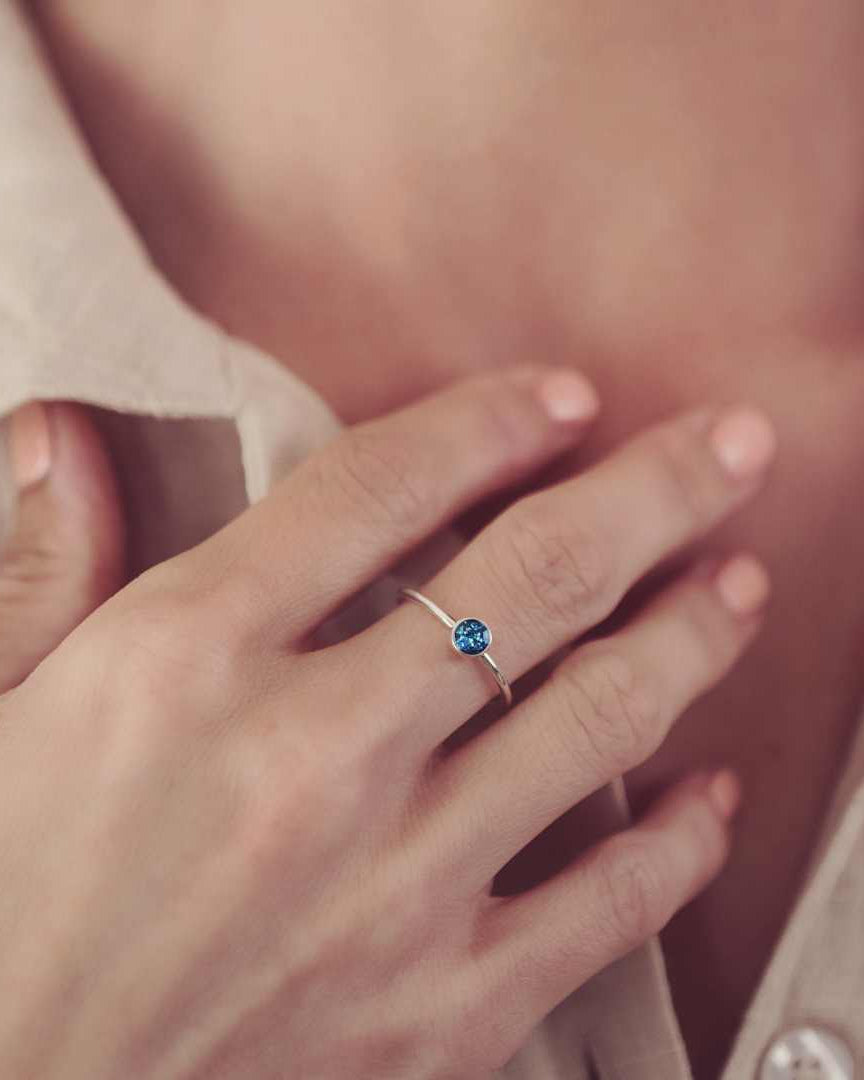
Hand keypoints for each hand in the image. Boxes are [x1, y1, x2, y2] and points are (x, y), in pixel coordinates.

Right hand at [0, 367, 773, 1078]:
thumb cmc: (0, 905)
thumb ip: (42, 567)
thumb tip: (57, 434)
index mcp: (189, 661)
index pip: (379, 490)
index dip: (487, 424)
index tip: (560, 399)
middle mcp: (312, 759)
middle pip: (534, 578)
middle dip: (655, 492)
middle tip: (732, 449)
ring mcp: (392, 888)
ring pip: (596, 718)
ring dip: (690, 635)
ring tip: (738, 582)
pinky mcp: (440, 1012)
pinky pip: (605, 906)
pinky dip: (679, 843)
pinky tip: (710, 794)